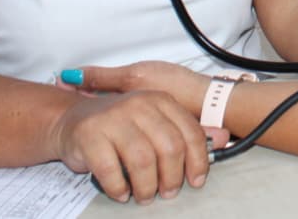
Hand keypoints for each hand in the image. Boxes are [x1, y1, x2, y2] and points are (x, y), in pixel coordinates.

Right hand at [51, 63, 215, 203]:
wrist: (73, 119)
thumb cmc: (121, 126)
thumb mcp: (156, 123)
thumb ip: (187, 131)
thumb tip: (224, 138)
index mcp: (160, 100)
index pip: (189, 132)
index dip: (197, 161)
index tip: (196, 181)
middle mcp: (139, 104)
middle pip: (169, 147)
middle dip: (171, 177)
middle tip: (167, 193)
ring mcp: (113, 117)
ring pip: (142, 160)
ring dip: (146, 186)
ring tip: (144, 196)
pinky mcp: (90, 134)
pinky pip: (110, 169)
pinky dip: (119, 187)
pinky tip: (122, 192)